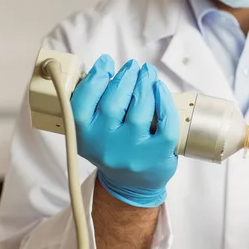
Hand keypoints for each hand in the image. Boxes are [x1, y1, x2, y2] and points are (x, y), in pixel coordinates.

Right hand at [71, 55, 179, 207]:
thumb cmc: (113, 149)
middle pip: (114, 101)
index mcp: (84, 137)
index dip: (96, 77)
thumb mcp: (92, 133)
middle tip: (134, 66)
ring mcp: (133, 152)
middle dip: (126, 77)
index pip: (83, 102)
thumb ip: (92, 106)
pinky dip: (164, 101)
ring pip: (140, 109)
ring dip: (145, 84)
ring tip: (147, 74)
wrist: (132, 185)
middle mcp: (106, 145)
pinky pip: (165, 123)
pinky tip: (160, 90)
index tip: (106, 63)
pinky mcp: (157, 154)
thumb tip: (103, 69)